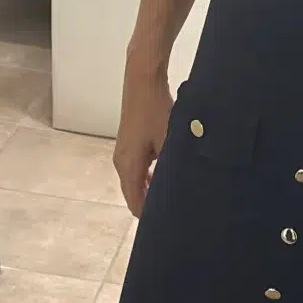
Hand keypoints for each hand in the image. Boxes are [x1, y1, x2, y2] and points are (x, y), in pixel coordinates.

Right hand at [114, 59, 172, 217]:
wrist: (142, 79)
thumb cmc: (156, 109)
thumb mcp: (169, 141)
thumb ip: (171, 168)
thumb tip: (181, 189)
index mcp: (129, 166)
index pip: (136, 204)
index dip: (151, 216)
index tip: (170, 222)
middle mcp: (121, 162)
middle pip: (134, 195)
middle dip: (152, 205)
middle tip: (175, 211)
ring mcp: (122, 152)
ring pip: (135, 182)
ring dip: (150, 190)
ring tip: (172, 196)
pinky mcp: (127, 143)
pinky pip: (137, 169)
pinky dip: (148, 177)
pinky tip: (165, 176)